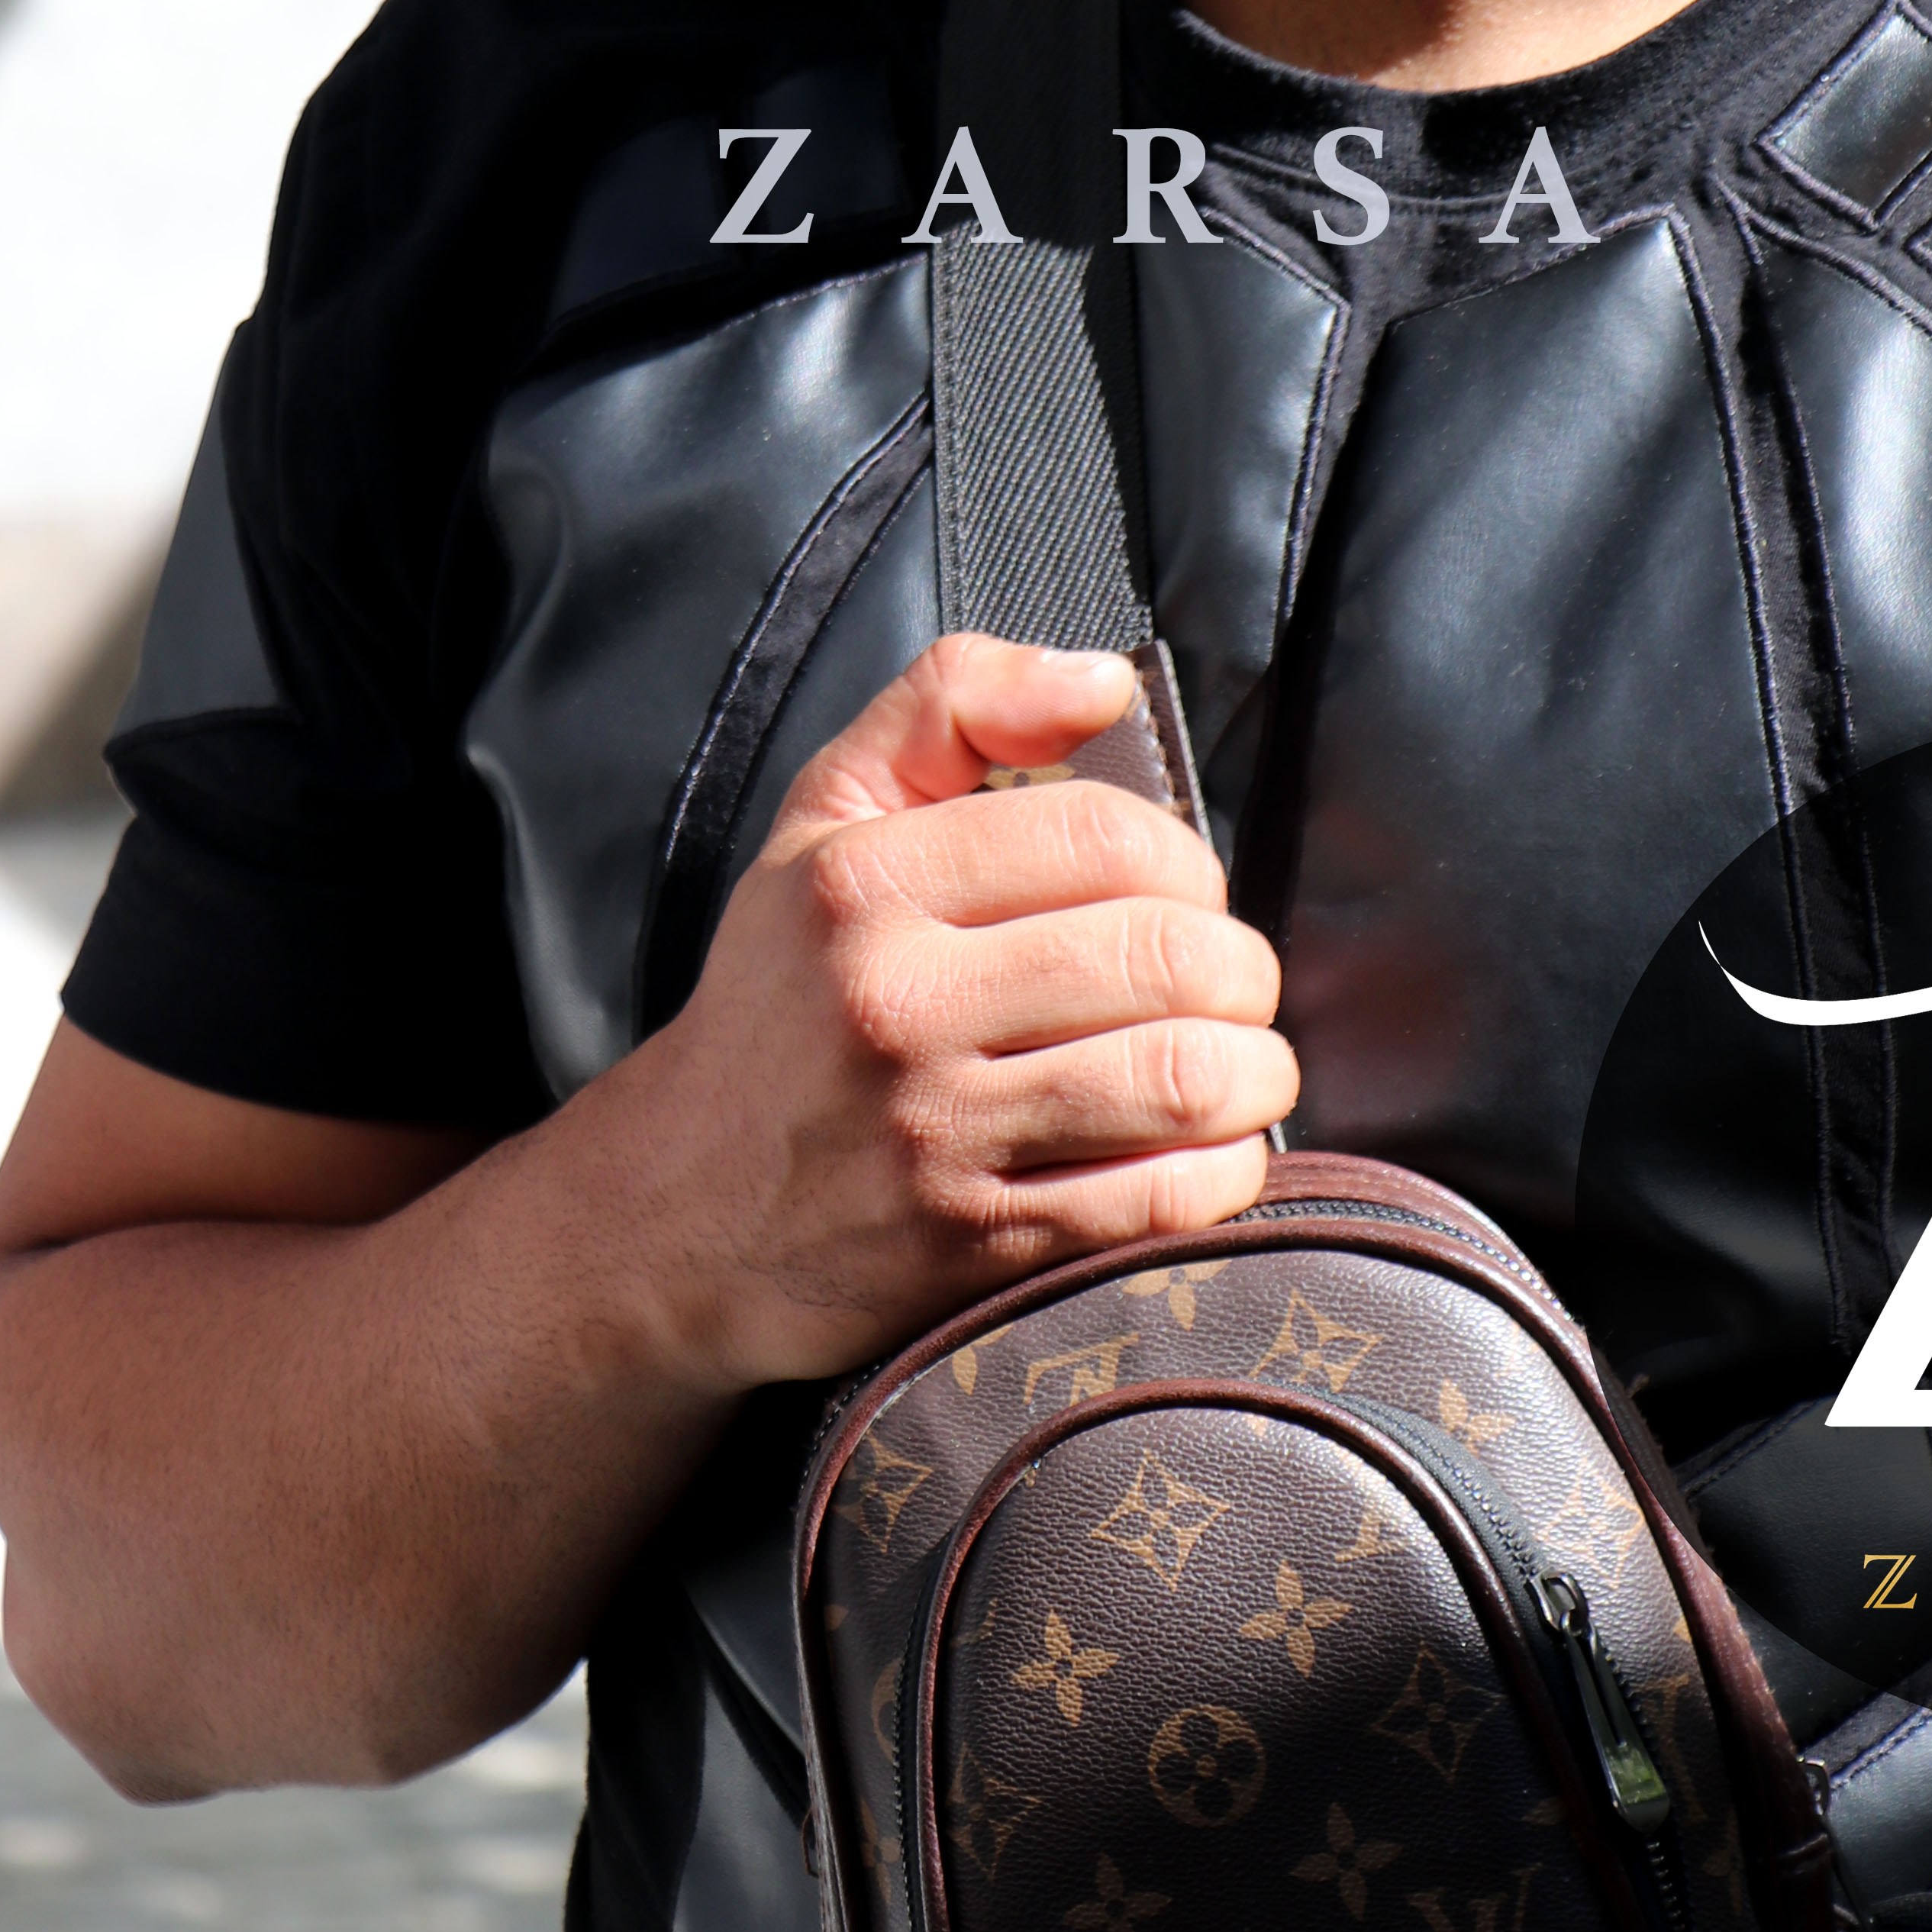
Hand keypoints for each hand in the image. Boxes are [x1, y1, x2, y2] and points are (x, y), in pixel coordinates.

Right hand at [637, 635, 1296, 1387]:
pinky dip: (1222, 1171)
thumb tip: (1107, 681)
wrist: (678, 1210)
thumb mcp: (829, 812)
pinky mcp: (970, 1250)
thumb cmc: (786, 992)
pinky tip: (1208, 1148)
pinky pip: (1160, 1201)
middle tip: (1229, 982)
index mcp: (866, 881)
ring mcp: (933, 1136)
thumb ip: (956, 701)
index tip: (1183, 891)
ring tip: (1242, 1063)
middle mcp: (894, 1003)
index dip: (1185, 857)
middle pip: (1165, 956)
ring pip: (1182, 1080)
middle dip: (1239, 968)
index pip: (1108, 837)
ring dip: (1253, 1071)